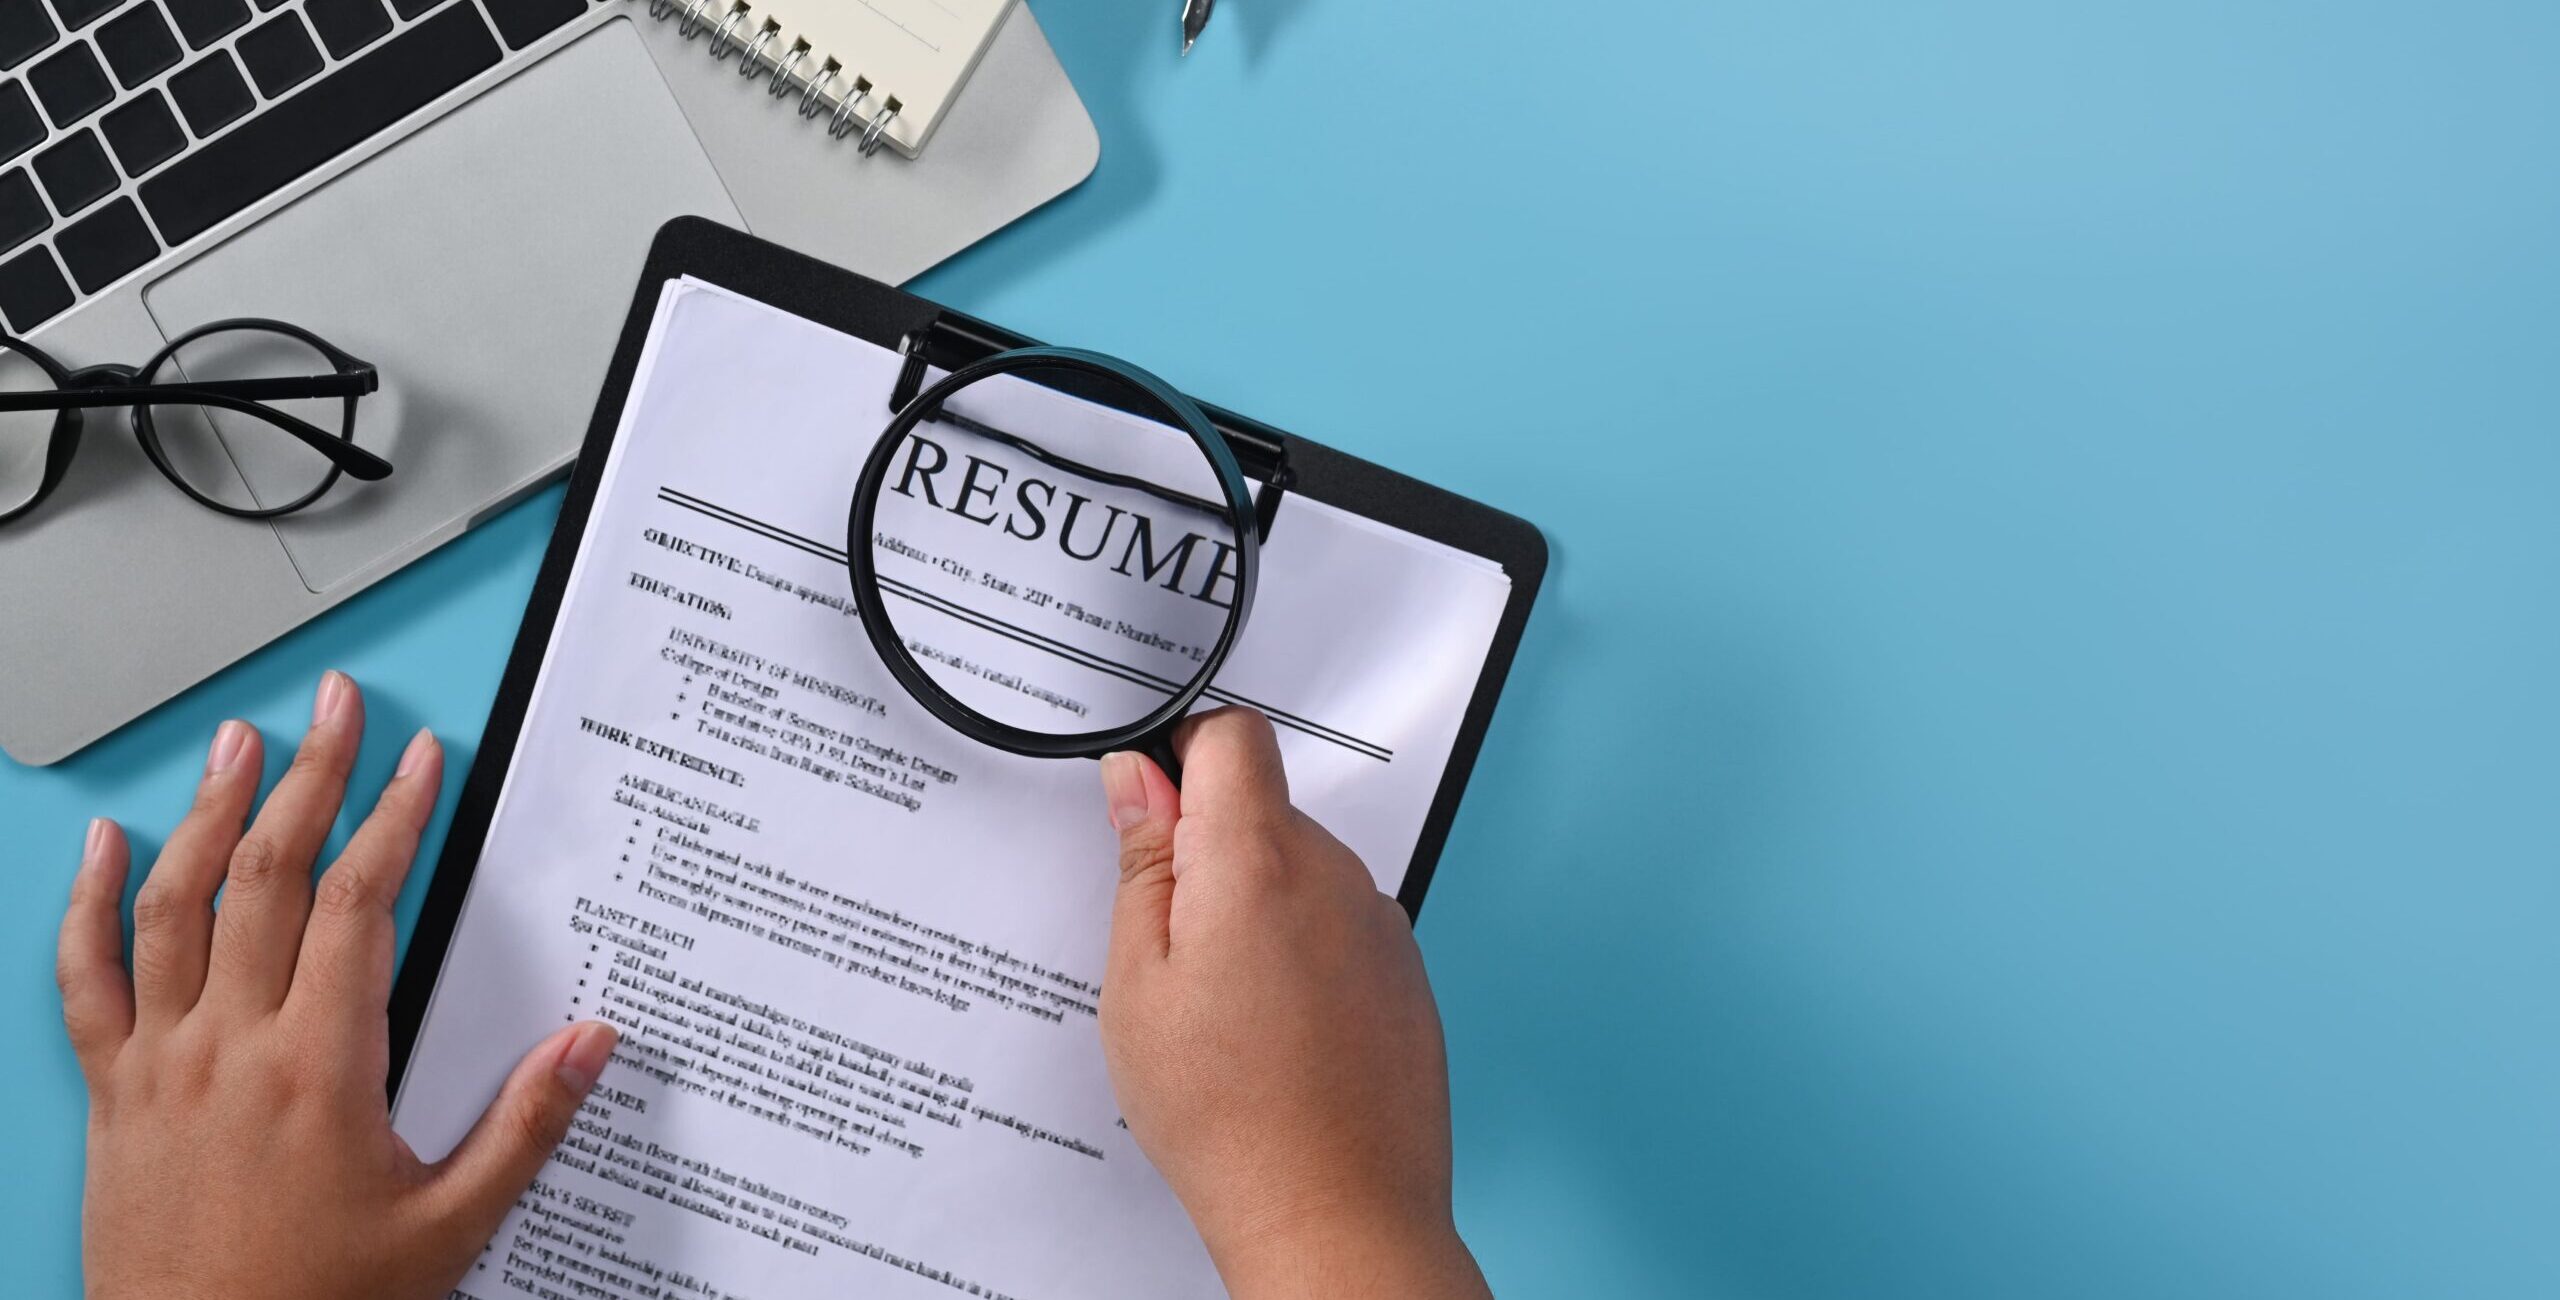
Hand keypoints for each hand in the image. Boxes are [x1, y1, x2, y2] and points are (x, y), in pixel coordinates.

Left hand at [56, 671, 617, 1299]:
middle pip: (267, 876)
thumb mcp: (450, 1228)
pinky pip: (84, 980)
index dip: (394, 817)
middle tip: (336, 707)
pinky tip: (104, 848)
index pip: (360, 903)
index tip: (418, 761)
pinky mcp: (110, 1094)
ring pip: (173, 905)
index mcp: (320, 1067)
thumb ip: (526, 1126)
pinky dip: (88, 904)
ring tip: (239, 744)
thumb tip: (592, 1043)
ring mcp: (158, 1064)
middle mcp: (229, 1047)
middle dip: (310, 777)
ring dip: (208, 812)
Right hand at [1097, 708, 1491, 1298]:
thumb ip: (1142, 865)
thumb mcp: (1139, 982)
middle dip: (1210, 854)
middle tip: (1171, 948)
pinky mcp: (1405, 973)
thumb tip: (1138, 781)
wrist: (1334, 1212)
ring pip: (1302, 874)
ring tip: (1223, 1011)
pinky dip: (1303, 958)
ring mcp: (1380, 925)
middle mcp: (1336, 876)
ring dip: (1259, 910)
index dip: (1182, 756)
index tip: (1151, 807)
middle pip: (1265, 811)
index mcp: (1260, 861)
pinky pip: (1339, 928)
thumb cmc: (1229, 1115)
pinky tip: (1272, 1034)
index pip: (1233, 736)